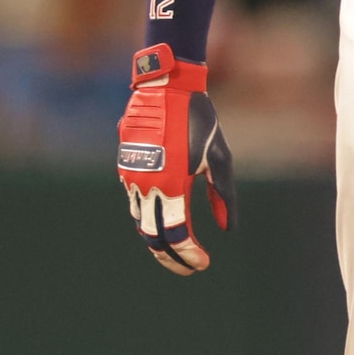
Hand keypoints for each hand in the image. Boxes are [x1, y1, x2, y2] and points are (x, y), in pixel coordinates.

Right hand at [118, 45, 234, 272]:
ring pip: (140, 221)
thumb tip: (228, 229)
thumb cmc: (198, 120)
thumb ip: (223, 195)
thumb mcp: (219, 158)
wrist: (166, 87)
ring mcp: (131, 176)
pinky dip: (148, 218)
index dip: (189, 254)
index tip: (202, 263)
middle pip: (152, 237)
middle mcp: (146, 184)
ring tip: (179, 249)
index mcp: (171, 185)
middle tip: (189, 267)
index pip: (176, 234)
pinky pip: (135, 202)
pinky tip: (164, 221)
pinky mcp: (126, 166)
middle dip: (170, 257)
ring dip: (158, 240)